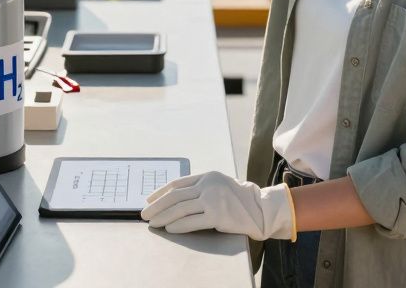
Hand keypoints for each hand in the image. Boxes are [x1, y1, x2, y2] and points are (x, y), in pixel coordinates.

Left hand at [139, 171, 294, 240]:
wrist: (261, 208)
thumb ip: (201, 188)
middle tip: (144, 214)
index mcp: (207, 176)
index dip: (160, 192)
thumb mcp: (219, 185)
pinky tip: (170, 229)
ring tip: (154, 223)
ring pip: (181, 209)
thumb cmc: (239, 199)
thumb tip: (175, 198)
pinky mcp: (218, 216)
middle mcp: (208, 186)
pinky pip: (192, 221)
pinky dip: (178, 225)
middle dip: (157, 206)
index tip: (148, 199)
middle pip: (175, 196)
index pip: (178, 184)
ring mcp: (213, 200)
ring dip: (164, 217)